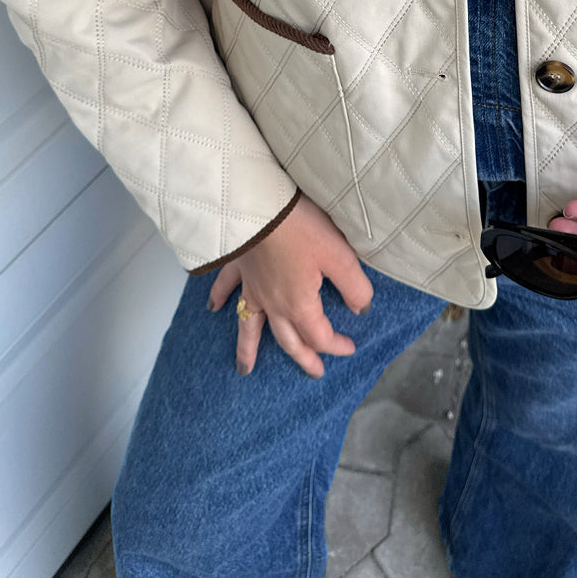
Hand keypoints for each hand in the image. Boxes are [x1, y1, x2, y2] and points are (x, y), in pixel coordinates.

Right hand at [205, 193, 373, 378]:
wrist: (260, 205)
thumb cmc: (301, 228)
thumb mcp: (339, 256)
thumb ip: (354, 287)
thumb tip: (362, 308)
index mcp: (299, 304)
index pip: (319, 336)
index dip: (336, 345)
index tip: (350, 347)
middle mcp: (273, 304)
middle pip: (288, 340)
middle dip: (303, 358)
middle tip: (314, 372)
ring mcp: (252, 287)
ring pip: (249, 326)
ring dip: (248, 349)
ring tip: (244, 370)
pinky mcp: (239, 267)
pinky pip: (226, 288)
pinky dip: (220, 299)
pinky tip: (214, 308)